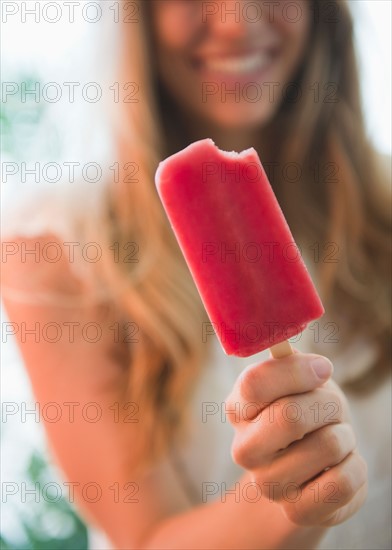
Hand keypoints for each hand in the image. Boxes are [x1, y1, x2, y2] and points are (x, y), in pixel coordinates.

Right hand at [225, 352, 367, 525]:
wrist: (312, 467)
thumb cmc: (306, 412)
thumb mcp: (299, 381)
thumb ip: (292, 363)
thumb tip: (304, 358)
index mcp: (238, 409)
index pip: (255, 383)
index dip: (296, 371)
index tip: (322, 369)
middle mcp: (244, 449)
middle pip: (289, 416)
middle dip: (327, 404)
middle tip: (331, 407)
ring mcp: (268, 483)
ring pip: (326, 445)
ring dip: (344, 434)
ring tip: (333, 437)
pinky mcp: (296, 511)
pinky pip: (340, 482)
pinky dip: (354, 466)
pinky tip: (341, 464)